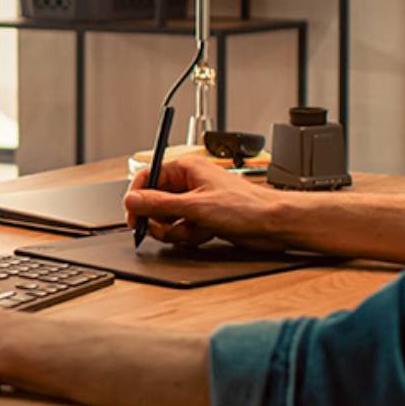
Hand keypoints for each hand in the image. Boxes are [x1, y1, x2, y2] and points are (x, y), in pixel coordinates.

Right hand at [125, 156, 288, 250]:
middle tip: (166, 229)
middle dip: (160, 220)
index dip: (137, 197)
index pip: (147, 177)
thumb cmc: (245, 206)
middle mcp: (189, 183)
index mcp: (185, 168)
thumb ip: (159, 204)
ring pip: (168, 220)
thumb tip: (131, 200)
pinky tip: (205, 235)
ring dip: (177, 231)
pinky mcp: (203, 219)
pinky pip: (182, 230)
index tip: (133, 216)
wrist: (273, 224)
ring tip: (194, 231)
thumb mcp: (195, 206)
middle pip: (155, 202)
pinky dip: (189, 237)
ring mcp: (196, 202)